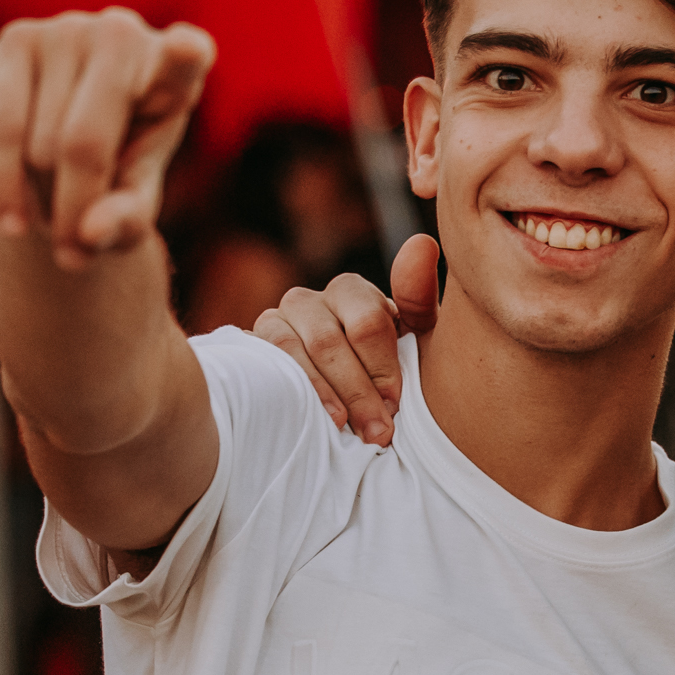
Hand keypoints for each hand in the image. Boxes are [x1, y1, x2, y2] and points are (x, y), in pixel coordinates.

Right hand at [0, 9, 213, 267]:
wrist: (68, 145)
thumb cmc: (119, 170)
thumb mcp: (135, 203)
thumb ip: (126, 222)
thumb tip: (90, 232)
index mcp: (177, 71)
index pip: (186, 57)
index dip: (185, 54)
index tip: (188, 49)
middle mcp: (124, 34)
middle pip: (85, 142)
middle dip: (72, 210)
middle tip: (74, 254)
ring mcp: (68, 28)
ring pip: (39, 144)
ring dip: (40, 196)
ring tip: (54, 206)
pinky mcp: (17, 36)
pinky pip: (1, 128)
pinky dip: (5, 186)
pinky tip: (13, 220)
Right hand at [251, 234, 440, 445]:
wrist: (343, 398)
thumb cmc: (383, 368)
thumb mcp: (414, 338)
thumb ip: (419, 298)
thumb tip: (422, 243)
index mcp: (351, 292)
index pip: (366, 321)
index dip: (382, 367)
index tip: (395, 404)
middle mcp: (310, 299)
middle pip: (330, 340)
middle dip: (358, 391)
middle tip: (378, 432)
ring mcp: (276, 320)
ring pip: (296, 350)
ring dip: (326, 393)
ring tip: (345, 428)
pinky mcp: (253, 344)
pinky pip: (269, 360)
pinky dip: (296, 389)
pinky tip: (314, 417)